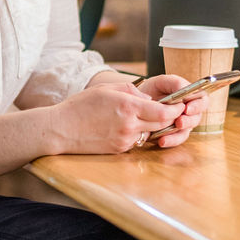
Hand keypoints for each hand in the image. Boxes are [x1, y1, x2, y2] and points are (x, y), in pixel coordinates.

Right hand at [49, 81, 206, 154]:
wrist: (60, 130)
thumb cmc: (80, 106)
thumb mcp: (107, 89)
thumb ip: (132, 91)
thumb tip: (149, 99)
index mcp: (128, 107)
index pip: (165, 112)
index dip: (176, 109)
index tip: (178, 103)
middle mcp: (130, 126)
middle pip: (162, 125)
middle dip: (169, 117)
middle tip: (169, 109)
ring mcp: (125, 140)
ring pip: (150, 133)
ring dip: (152, 125)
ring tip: (140, 116)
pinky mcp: (119, 150)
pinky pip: (136, 140)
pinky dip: (136, 132)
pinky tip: (123, 125)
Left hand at [132, 75, 208, 146]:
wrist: (138, 102)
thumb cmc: (153, 89)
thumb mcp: (162, 82)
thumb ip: (175, 82)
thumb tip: (184, 89)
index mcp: (191, 95)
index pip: (202, 99)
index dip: (198, 105)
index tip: (187, 108)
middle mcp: (189, 111)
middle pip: (197, 117)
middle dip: (189, 121)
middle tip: (179, 122)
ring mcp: (182, 123)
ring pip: (186, 131)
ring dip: (178, 133)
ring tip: (169, 132)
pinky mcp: (174, 134)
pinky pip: (176, 140)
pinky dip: (170, 141)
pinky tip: (161, 141)